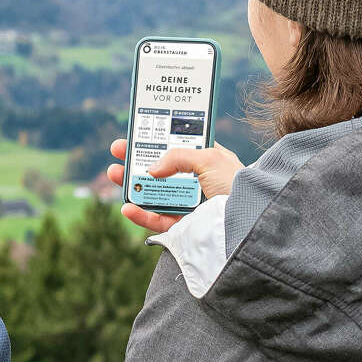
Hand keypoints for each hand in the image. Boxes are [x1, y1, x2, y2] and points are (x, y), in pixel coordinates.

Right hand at [106, 137, 244, 233]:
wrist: (248, 221)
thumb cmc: (236, 184)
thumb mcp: (209, 158)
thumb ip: (178, 156)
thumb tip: (152, 169)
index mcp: (208, 161)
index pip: (178, 147)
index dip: (157, 140)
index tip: (138, 133)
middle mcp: (198, 183)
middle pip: (161, 170)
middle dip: (137, 160)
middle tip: (117, 150)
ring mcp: (190, 206)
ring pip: (154, 195)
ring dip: (132, 185)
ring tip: (113, 173)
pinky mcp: (184, 229)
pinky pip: (157, 221)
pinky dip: (140, 215)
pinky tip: (126, 207)